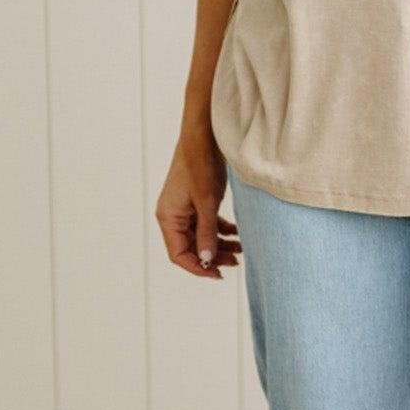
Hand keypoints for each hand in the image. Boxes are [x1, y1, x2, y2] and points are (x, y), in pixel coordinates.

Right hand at [155, 128, 243, 279]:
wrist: (204, 136)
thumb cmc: (201, 165)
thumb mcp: (207, 203)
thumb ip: (207, 233)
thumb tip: (208, 260)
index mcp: (168, 218)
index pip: (179, 255)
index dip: (198, 268)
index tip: (219, 274)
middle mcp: (173, 215)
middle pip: (191, 248)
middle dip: (213, 257)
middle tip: (235, 262)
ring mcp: (184, 209)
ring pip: (201, 237)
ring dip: (220, 244)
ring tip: (241, 249)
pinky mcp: (196, 201)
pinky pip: (207, 224)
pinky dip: (221, 230)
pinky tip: (238, 234)